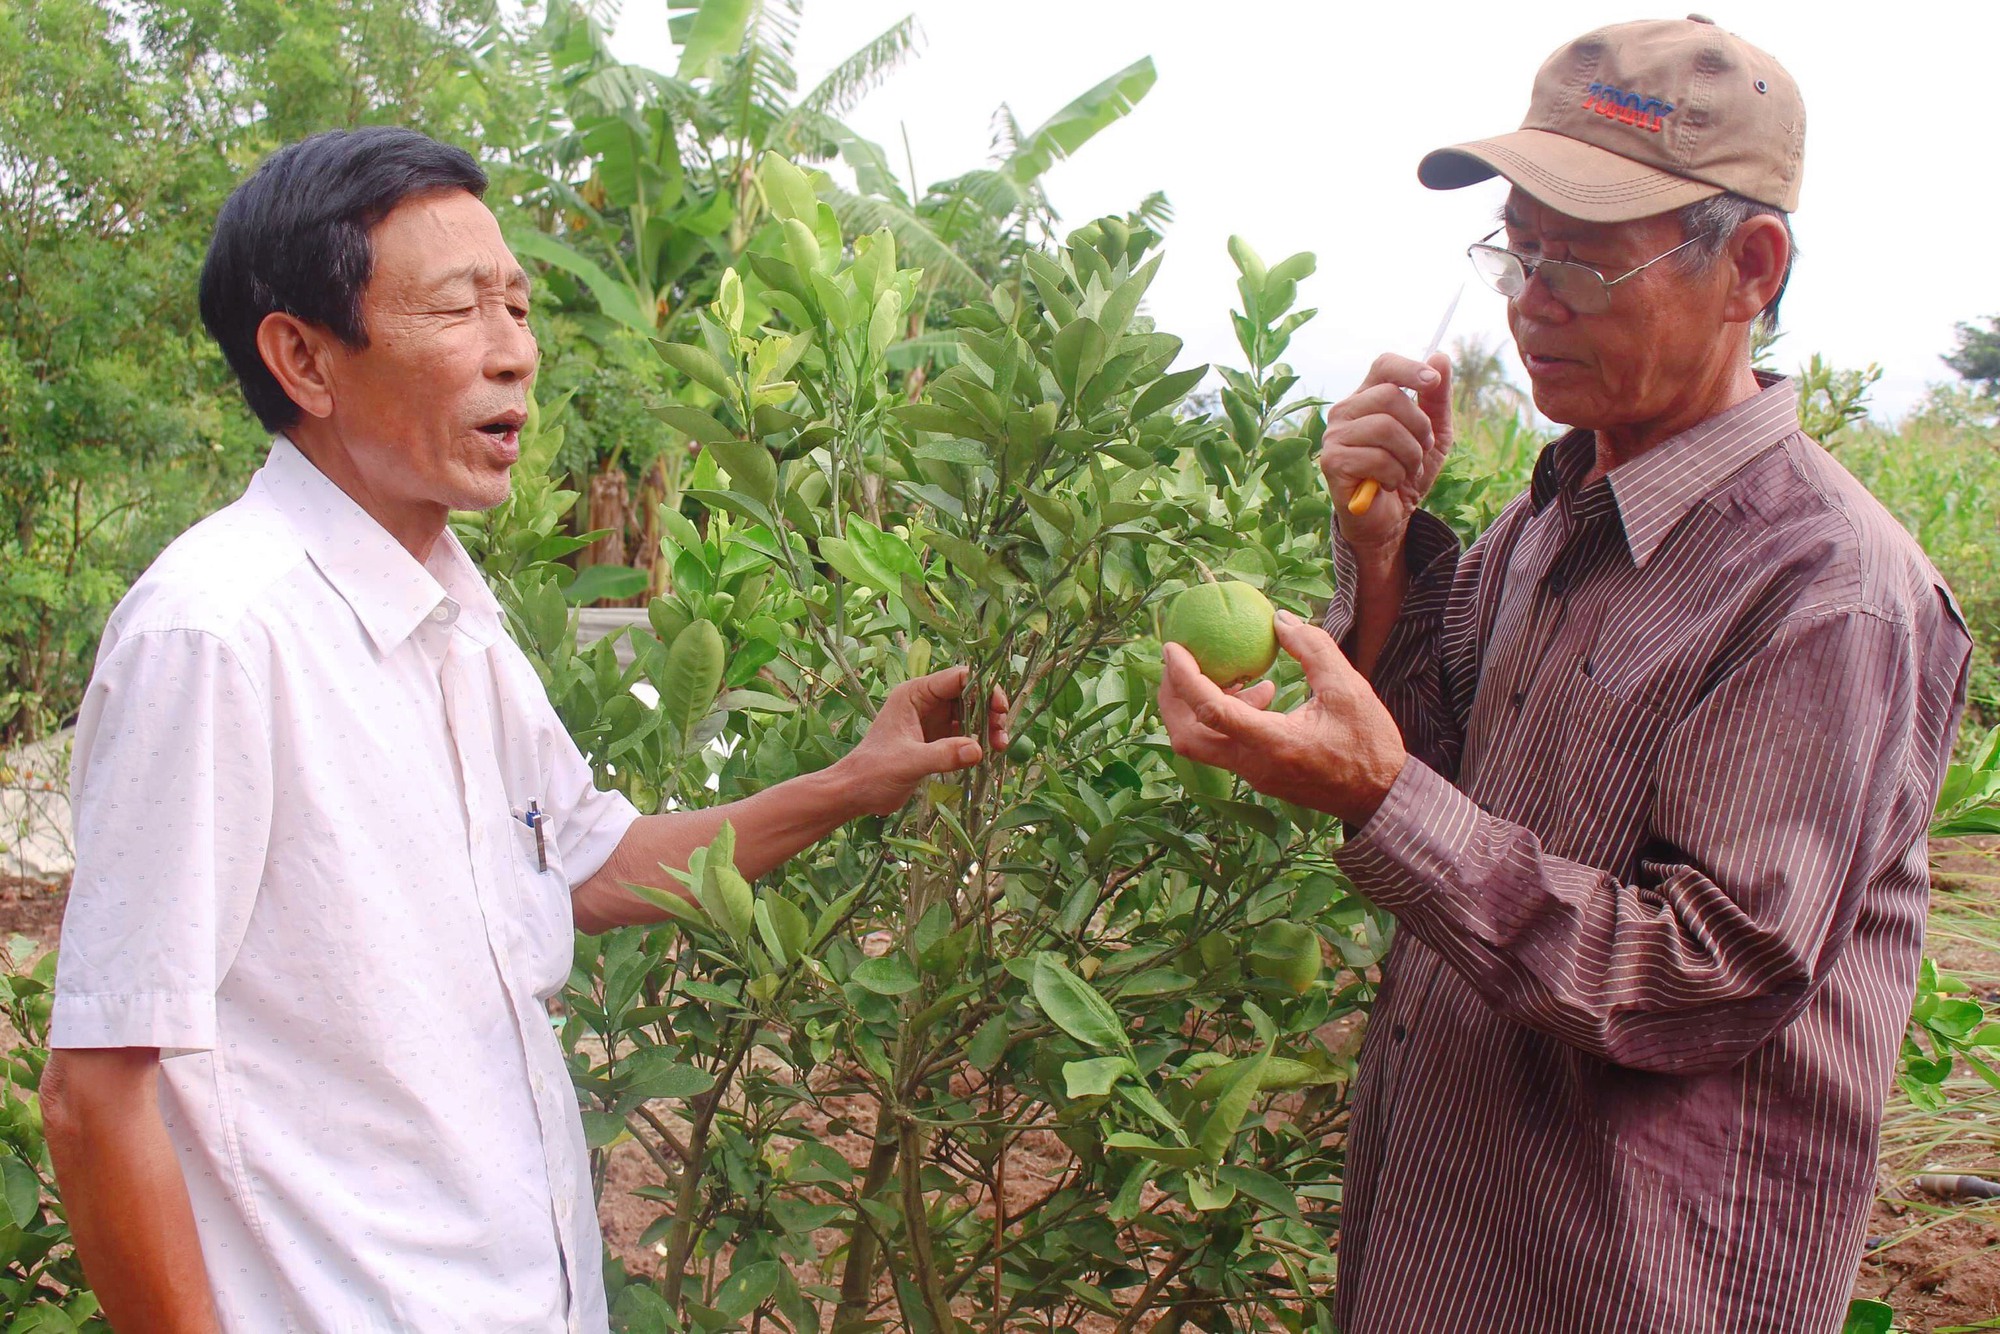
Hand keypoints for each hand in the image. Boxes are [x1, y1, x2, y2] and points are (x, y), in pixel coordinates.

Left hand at [836, 665, 1011, 815]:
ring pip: (971, 714)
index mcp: (915, 694)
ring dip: (988, 727)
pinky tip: (987, 755)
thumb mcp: (908, 762)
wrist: (855, 793)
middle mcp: (926, 702)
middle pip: (969, 695)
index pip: (957, 678)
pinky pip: (966, 733)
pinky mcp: (937, 739)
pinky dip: (979, 741)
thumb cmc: (873, 772)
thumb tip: (978, 749)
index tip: (999, 709)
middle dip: (990, 710)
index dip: (983, 688)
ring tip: (999, 748)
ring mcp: (932, 720)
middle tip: (1001, 735)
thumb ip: (942, 755)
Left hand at [1158, 610, 1406, 824]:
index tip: (1172, 648)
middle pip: (1187, 737)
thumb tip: (1279, 619)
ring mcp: (1253, 775)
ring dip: (1203, 705)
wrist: (1381, 797)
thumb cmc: (1370, 744)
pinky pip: (1225, 745)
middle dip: (1174, 697)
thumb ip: (1313, 649)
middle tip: (1182, 661)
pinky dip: (1227, 717)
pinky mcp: (1259, 776)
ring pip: (1203, 743)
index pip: (1210, 711)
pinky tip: (1261, 694)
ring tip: (1239, 675)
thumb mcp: (1349, 688)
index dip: (1184, 678)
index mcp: (1273, 742)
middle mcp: (1254, 764)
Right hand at [1320, 352, 1453, 558]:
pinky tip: (1389, 484)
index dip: (1409, 369)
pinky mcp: (1333, 462)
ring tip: (1407, 471)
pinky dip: (1395, 475)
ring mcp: (1335, 436)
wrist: (1389, 519)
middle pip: (1389, 396)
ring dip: (1410, 456)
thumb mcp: (1433, 435)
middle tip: (1421, 450)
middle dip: (1419, 426)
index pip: (1383, 365)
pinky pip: (1376, 458)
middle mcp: (1346, 412)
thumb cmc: (1407, 473)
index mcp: (1368, 398)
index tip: (1432, 382)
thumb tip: (1440, 356)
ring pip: (1385, 428)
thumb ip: (1437, 399)